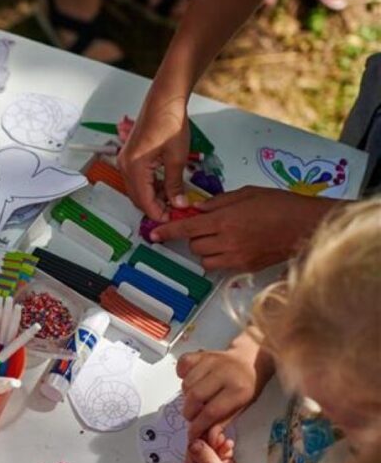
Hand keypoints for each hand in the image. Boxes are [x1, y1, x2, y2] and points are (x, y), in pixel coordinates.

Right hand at [118, 92, 190, 220]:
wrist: (164, 100)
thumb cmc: (168, 121)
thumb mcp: (177, 157)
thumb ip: (175, 184)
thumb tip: (178, 203)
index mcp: (134, 167)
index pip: (144, 200)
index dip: (158, 213)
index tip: (172, 219)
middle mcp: (125, 165)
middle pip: (137, 198)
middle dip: (154, 207)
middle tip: (174, 212)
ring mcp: (125, 160)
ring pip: (136, 190)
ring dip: (152, 197)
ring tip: (173, 199)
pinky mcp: (130, 156)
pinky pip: (136, 179)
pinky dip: (149, 186)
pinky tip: (164, 186)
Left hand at [151, 187, 338, 270]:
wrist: (307, 225)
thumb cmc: (281, 205)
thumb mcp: (246, 194)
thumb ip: (218, 202)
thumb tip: (198, 209)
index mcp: (225, 220)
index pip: (186, 228)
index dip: (167, 232)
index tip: (155, 234)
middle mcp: (227, 242)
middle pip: (194, 245)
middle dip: (195, 236)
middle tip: (208, 226)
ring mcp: (237, 257)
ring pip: (205, 260)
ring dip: (206, 249)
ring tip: (221, 237)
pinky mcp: (246, 267)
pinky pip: (221, 267)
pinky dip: (219, 258)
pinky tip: (233, 246)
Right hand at [177, 329, 271, 441]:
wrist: (251, 359)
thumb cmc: (248, 385)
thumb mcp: (243, 406)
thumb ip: (224, 421)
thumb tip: (208, 437)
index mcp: (238, 390)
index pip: (212, 411)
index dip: (199, 425)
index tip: (193, 433)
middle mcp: (224, 373)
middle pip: (195, 396)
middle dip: (190, 412)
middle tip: (192, 416)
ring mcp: (212, 361)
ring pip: (187, 383)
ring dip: (186, 396)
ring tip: (195, 399)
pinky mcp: (202, 353)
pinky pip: (184, 364)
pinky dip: (182, 374)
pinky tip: (190, 380)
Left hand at [187, 439, 303, 462]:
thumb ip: (206, 458)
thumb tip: (193, 443)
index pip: (189, 461)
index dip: (194, 446)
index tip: (199, 432)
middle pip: (201, 457)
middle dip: (207, 444)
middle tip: (214, 434)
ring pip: (213, 456)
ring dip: (217, 445)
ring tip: (224, 439)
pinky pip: (224, 458)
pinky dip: (226, 450)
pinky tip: (229, 444)